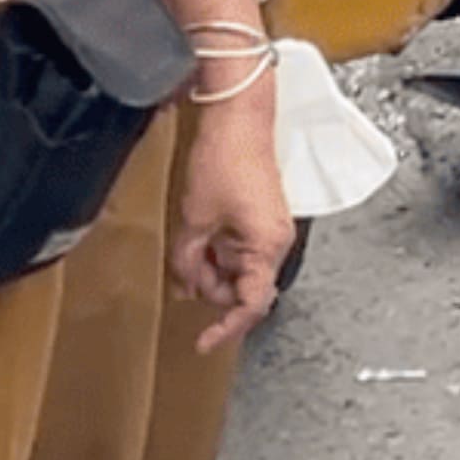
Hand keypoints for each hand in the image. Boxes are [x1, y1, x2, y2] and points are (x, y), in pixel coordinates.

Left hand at [173, 86, 293, 350]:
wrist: (238, 118)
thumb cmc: (224, 160)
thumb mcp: (194, 218)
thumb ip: (187, 260)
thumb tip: (185, 285)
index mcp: (267, 247)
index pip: (250, 304)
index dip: (225, 327)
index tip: (203, 341)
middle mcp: (275, 243)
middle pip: (242, 287)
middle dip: (210, 284)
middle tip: (183, 267)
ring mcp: (269, 230)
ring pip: (237, 268)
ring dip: (211, 264)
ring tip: (191, 239)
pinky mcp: (261, 217)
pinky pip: (238, 248)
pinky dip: (216, 248)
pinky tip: (200, 231)